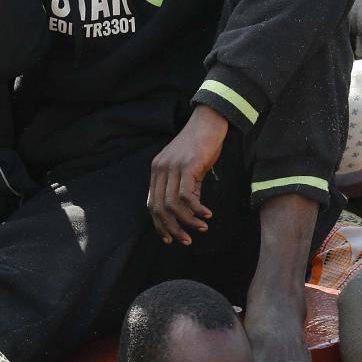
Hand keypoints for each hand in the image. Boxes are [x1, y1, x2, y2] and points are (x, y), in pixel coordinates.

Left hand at [147, 106, 228, 244]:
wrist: (210, 120)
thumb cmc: (201, 143)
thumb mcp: (188, 166)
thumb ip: (184, 185)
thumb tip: (189, 210)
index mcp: (157, 169)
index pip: (151, 204)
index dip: (159, 225)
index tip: (169, 238)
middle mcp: (160, 169)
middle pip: (159, 208)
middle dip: (172, 229)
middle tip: (186, 240)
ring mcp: (172, 167)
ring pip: (172, 205)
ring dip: (187, 222)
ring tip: (202, 228)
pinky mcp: (187, 166)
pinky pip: (187, 196)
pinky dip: (197, 210)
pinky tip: (207, 214)